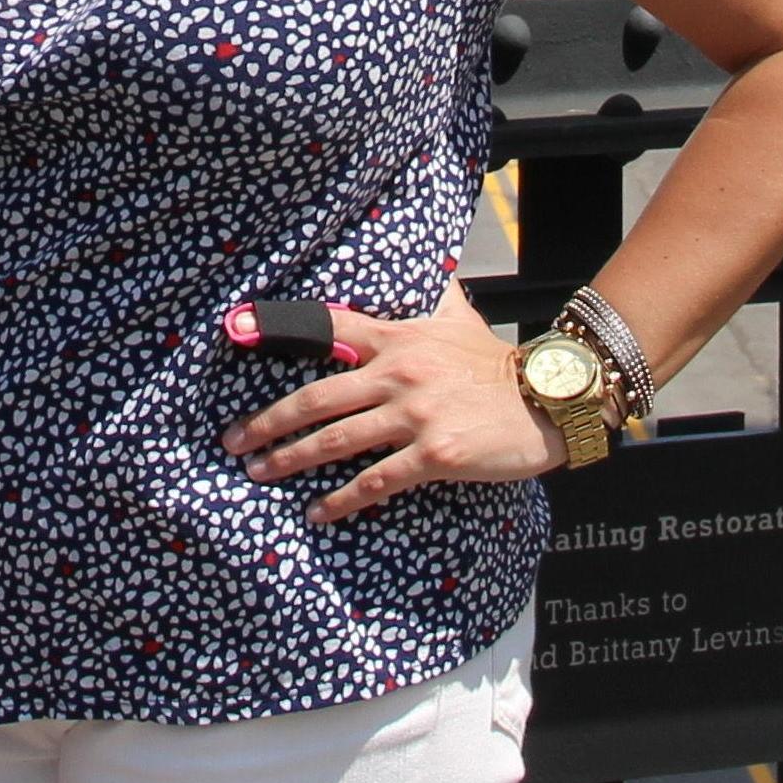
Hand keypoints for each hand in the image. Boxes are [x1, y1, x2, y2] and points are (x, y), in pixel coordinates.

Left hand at [216, 274, 564, 526]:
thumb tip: (429, 271)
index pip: (328, 326)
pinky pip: (375, 480)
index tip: (234, 333)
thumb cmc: (496, 362)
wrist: (548, 397)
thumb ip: (432, 299)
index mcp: (397, 337)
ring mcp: (414, 414)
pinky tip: (318, 510)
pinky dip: (341, 498)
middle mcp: (397, 372)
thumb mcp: (458, 318)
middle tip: (234, 439)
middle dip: (269, 421)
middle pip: (317, 396)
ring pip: (337, 439)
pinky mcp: (434, 453)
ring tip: (259, 472)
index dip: (278, 327)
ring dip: (291, 458)